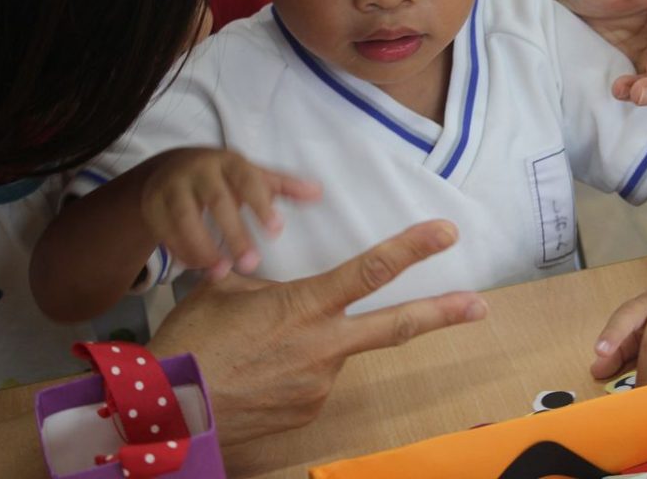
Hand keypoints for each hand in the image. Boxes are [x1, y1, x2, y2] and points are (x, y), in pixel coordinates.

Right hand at [140, 148, 321, 278]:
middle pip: (217, 201)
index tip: (277, 231)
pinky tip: (197, 267)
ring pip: (185, 217)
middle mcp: (200, 170)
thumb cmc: (225, 176)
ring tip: (221, 273)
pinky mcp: (153, 204)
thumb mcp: (254, 176)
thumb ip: (285, 186)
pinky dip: (180, 250)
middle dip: (233, 233)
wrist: (172, 168)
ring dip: (203, 247)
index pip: (248, 180)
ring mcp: (173, 186)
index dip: (261, 205)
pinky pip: (164, 230)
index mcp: (230, 162)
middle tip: (252, 264)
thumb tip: (320, 192)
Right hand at [148, 220, 486, 444]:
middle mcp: (323, 348)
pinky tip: (258, 375)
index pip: (370, 271)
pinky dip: (294, 372)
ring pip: (332, 353)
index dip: (412, 249)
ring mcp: (318, 385)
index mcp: (304, 307)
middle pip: (395, 326)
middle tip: (479, 306)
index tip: (446, 233)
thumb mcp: (227, 291)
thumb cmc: (190, 344)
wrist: (166, 413)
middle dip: (443, 314)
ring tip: (258, 352)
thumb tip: (282, 287)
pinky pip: (310, 382)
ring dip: (311, 346)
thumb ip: (268, 285)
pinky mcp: (307, 414)